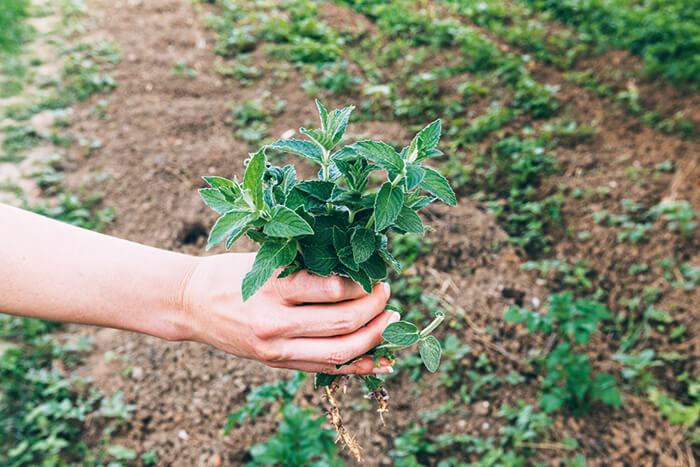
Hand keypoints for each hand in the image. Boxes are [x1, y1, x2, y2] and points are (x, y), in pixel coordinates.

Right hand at [182, 253, 397, 373]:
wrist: (190, 303)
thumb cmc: (230, 273)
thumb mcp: (265, 259)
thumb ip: (305, 267)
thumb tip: (356, 268)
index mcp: (272, 288)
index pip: (332, 288)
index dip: (362, 283)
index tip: (374, 274)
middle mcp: (274, 323)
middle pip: (342, 324)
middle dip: (375, 310)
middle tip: (387, 295)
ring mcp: (275, 350)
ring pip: (339, 352)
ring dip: (373, 338)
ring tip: (390, 322)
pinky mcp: (275, 364)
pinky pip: (324, 368)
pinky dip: (356, 366)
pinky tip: (379, 360)